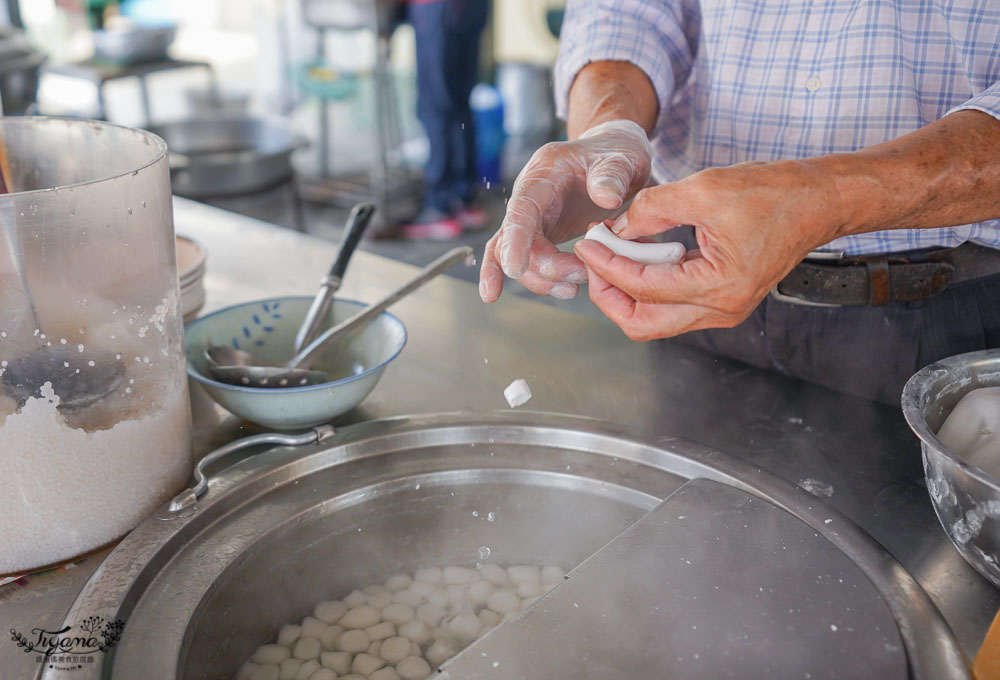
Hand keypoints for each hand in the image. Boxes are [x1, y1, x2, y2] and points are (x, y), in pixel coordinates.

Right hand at [479, 120, 652, 301]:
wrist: (615, 157)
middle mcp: (529, 197)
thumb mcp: (622, 156)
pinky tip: (524, 296)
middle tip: (580, 275)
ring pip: (521, 257)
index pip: (521, 208)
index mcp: (544, 174)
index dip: (515, 239)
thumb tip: (606, 198)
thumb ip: (612, 174)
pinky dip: (533, 281)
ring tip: (577, 286)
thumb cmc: (616, 153)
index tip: (515, 268)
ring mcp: (534, 218)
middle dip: (544, 267)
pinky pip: (528, 262)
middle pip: (517, 241)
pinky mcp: (542, 236)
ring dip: (545, 279)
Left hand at [572, 159, 842, 338]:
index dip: (607, 265)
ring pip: (655, 320)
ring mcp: (723, 310)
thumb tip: (616, 227)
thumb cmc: (775, 192)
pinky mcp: (723, 301)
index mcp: (719, 286)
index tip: (587, 243)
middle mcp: (721, 309)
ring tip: (612, 255)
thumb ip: (653, 208)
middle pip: (642, 324)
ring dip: (627, 291)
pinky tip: (639, 256)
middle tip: (594, 259)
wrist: (820, 201)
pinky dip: (648, 287)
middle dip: (609, 293)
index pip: (643, 287)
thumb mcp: (705, 189)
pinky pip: (672, 307)